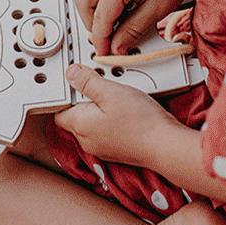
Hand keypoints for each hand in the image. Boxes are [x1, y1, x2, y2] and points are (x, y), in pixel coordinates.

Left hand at [54, 64, 181, 168]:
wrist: (166, 146)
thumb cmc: (141, 122)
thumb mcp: (111, 92)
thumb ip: (87, 82)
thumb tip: (71, 74)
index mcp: (79, 126)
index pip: (59, 108)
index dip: (67, 92)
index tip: (79, 80)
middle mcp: (86, 140)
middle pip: (75, 114)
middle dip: (86, 98)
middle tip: (103, 86)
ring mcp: (100, 148)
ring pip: (92, 122)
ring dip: (100, 109)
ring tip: (118, 97)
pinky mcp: (114, 150)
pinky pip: (105, 131)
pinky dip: (111, 120)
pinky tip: (126, 111)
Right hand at [74, 0, 199, 56]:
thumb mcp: (158, 9)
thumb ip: (132, 30)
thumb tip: (116, 47)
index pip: (100, 17)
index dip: (101, 39)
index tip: (105, 53)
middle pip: (83, 3)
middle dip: (93, 25)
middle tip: (109, 39)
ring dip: (98, 12)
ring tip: (119, 23)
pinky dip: (104, 1)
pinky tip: (123, 8)